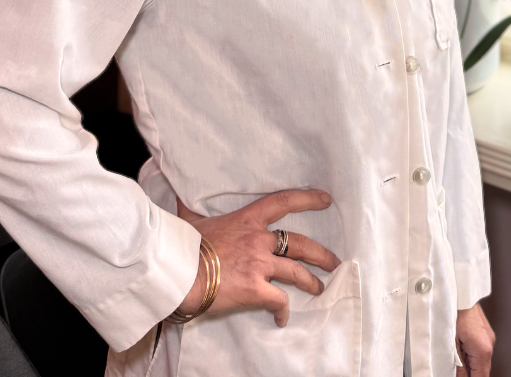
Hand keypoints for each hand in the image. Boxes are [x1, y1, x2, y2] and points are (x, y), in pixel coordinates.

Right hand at [175, 189, 339, 327]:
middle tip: (334, 261)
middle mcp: (259, 240)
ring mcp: (260, 265)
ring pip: (296, 272)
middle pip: (300, 243)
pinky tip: (282, 318)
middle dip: (320, 253)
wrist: (181, 273)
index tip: (325, 199)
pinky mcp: (256, 290)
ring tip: (319, 288)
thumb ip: (190, 208)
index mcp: (247, 220)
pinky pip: (278, 300)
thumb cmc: (185, 245)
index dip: (306, 199)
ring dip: (311, 282)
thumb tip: (176, 192)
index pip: (282, 202)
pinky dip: (283, 310)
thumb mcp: (191, 220)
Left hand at [456, 303, 494, 376]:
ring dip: (470, 362)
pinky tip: (460, 346)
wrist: (458, 290)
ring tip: (455, 354)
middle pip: (482, 369)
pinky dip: (472, 352)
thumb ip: (459, 365)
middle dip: (470, 372)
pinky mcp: (484, 330)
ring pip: (481, 359)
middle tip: (456, 368)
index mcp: (482, 349)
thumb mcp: (451, 343)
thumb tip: (461, 376)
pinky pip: (480, 348)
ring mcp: (488, 336)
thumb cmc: (453, 311)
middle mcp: (489, 343)